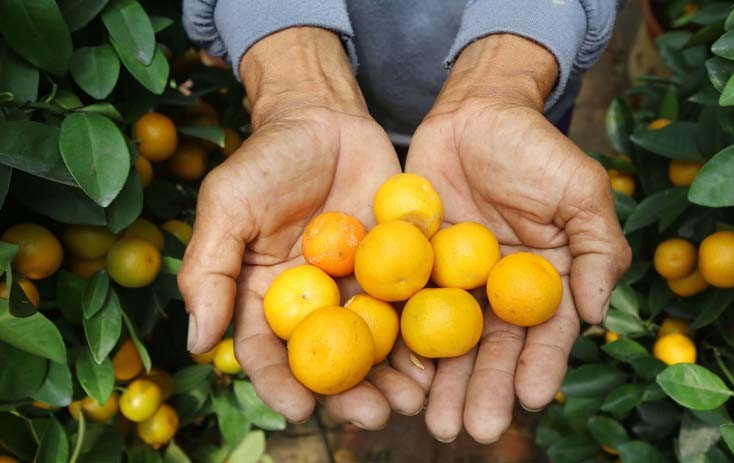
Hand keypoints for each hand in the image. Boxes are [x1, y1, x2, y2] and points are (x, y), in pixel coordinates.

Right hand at [179, 28, 424, 428]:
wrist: (326, 119)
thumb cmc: (267, 159)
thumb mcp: (228, 205)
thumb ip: (210, 269)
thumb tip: (196, 340)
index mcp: (265, 298)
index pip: (268, 352)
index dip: (281, 384)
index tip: (300, 408)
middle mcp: (314, 304)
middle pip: (330, 361)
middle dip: (352, 393)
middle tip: (376, 415)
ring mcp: (358, 290)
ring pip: (376, 345)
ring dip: (395, 377)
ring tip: (415, 399)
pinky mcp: (399, 269)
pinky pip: (412, 306)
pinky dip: (426, 334)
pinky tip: (443, 356)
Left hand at [406, 34, 630, 442]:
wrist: (475, 111)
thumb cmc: (536, 148)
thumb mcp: (581, 190)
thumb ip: (599, 250)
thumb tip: (597, 315)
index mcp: (545, 281)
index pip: (546, 332)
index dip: (541, 365)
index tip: (533, 398)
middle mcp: (500, 291)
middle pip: (494, 349)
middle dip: (485, 390)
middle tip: (471, 429)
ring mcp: (456, 283)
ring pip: (449, 341)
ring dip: (443, 384)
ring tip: (434, 423)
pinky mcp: (417, 268)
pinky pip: (407, 308)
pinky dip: (403, 342)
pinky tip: (395, 376)